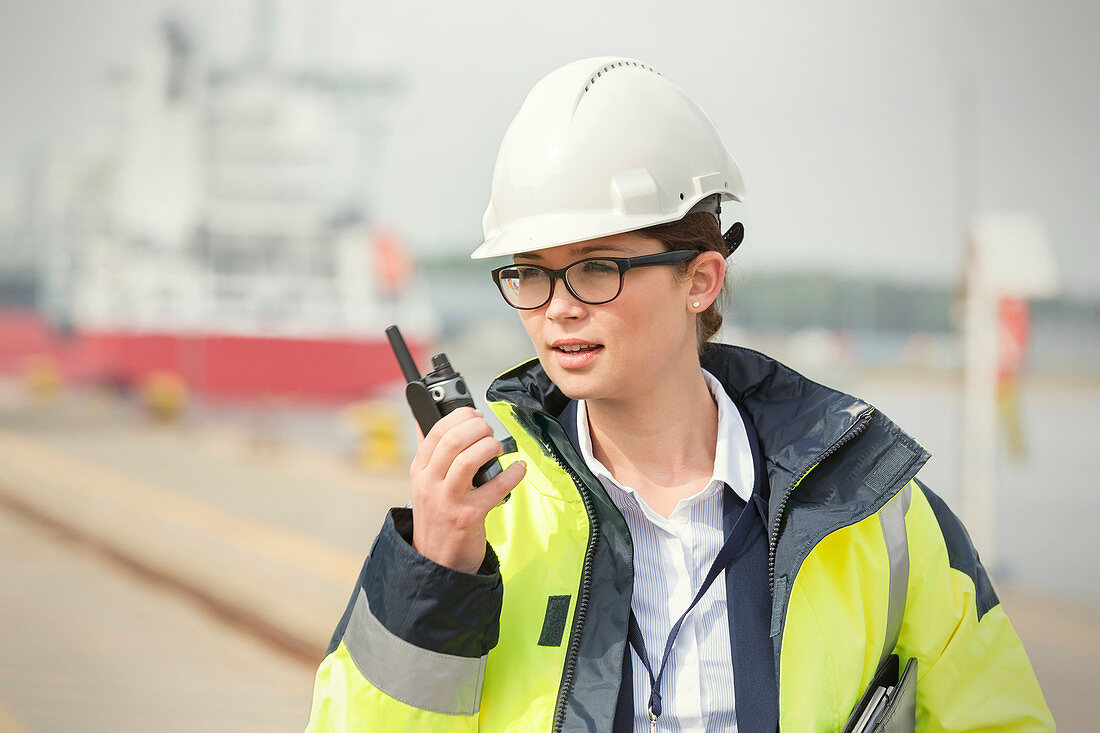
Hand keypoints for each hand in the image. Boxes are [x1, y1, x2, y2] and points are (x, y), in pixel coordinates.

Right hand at [409, 406, 525, 572]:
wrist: (436, 560)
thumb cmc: (436, 518)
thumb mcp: (423, 483)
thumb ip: (428, 453)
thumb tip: (426, 420)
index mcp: (419, 470)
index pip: (435, 430)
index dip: (459, 416)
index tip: (474, 414)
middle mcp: (430, 483)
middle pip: (452, 441)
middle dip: (477, 427)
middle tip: (488, 431)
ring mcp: (448, 500)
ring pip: (468, 460)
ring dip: (489, 446)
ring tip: (497, 448)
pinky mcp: (468, 516)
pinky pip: (494, 488)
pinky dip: (511, 474)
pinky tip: (519, 469)